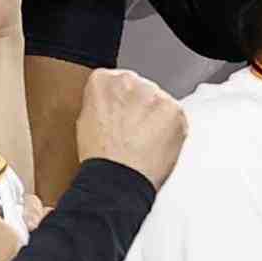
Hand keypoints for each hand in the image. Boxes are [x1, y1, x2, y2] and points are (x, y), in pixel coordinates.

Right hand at [73, 67, 184, 181]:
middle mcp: (129, 81)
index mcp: (103, 80)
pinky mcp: (175, 110)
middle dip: (140, 107)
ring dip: (156, 117)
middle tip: (132, 133)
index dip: (119, 102)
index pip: (116, 81)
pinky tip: (156, 145)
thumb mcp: (86, 121)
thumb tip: (115, 104)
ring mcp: (154, 95)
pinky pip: (175, 116)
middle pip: (140, 88)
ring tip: (143, 142)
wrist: (117, 180)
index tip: (119, 116)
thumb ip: (102, 103)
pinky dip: (170, 130)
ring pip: (159, 101)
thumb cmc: (100, 157)